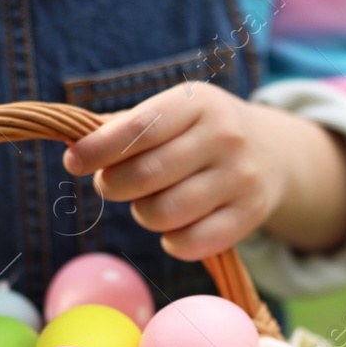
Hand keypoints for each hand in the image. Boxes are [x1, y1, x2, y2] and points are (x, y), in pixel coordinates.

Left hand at [62, 82, 286, 260]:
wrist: (271, 153)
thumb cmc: (198, 134)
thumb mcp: (171, 114)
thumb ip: (124, 127)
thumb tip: (75, 145)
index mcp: (198, 103)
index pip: (140, 128)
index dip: (100, 149)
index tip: (73, 162)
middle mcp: (225, 136)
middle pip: (146, 175)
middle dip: (114, 185)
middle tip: (111, 185)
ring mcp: (241, 177)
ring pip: (165, 213)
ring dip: (143, 214)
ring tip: (149, 203)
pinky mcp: (250, 215)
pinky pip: (192, 243)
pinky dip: (171, 242)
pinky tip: (172, 230)